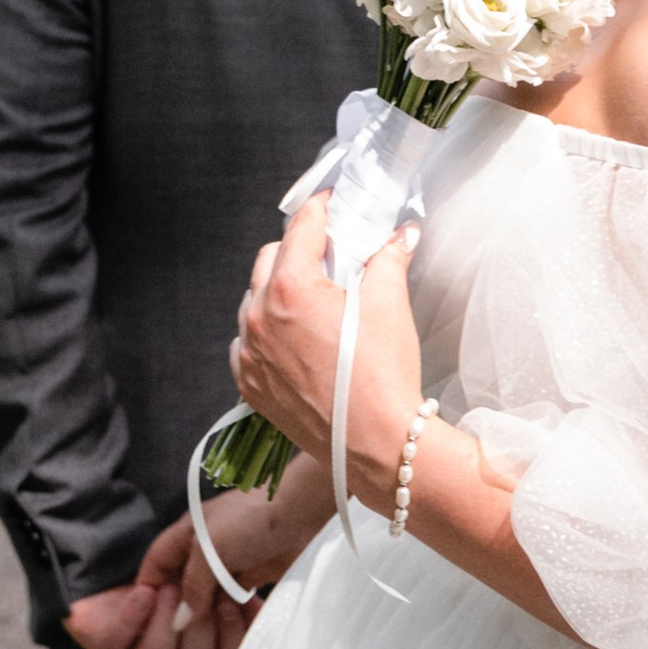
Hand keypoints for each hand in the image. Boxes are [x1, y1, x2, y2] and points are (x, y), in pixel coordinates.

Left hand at [64, 553, 256, 648]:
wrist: (124, 562)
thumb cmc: (179, 564)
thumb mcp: (213, 565)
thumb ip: (237, 590)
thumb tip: (263, 605)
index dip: (237, 637)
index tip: (241, 601)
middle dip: (200, 627)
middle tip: (204, 589)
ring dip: (166, 622)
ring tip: (171, 586)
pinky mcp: (108, 647)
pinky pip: (118, 642)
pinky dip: (133, 617)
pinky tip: (145, 592)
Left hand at [230, 193, 423, 499]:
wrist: (376, 444)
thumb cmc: (382, 377)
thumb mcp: (390, 305)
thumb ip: (388, 259)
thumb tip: (400, 235)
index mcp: (290, 289)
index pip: (301, 228)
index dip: (321, 210)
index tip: (332, 204)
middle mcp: (259, 317)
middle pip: (270, 259)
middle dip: (298, 251)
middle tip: (330, 257)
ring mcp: (250, 353)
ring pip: (253, 301)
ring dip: (278, 292)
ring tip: (314, 303)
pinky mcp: (250, 384)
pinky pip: (246, 344)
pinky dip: (266, 334)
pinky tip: (295, 340)